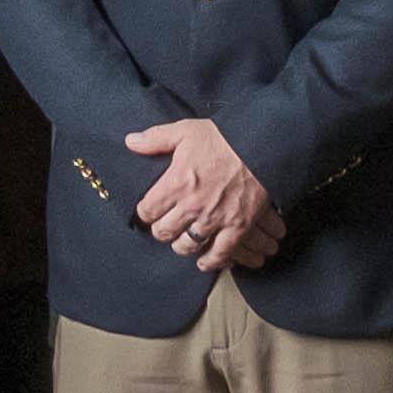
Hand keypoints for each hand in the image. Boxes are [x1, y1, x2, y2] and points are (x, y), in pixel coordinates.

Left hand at [124, 116, 273, 270]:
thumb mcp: (185, 131)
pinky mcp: (237, 227)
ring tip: (183, 241)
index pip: (147, 210)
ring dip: (182, 246)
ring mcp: (215, 219)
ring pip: (187, 246)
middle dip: (162, 230)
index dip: (145, 212)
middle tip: (166, 226)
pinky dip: (211, 261)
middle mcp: (192, 205)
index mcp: (176, 182)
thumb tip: (131, 142)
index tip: (149, 211)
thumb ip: (156, 139)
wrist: (261, 144)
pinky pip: (219, 254)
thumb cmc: (223, 137)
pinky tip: (204, 261)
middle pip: (163, 232)